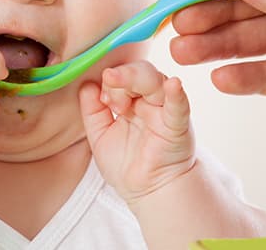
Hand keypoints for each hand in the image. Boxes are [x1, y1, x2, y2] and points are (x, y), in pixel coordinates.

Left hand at [78, 61, 193, 205]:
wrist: (146, 192)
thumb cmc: (125, 164)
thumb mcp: (99, 135)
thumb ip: (92, 110)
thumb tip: (86, 84)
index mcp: (131, 101)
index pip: (122, 77)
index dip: (110, 81)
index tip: (102, 98)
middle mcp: (149, 101)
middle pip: (140, 72)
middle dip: (121, 76)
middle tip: (108, 87)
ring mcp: (164, 111)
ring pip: (156, 81)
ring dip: (135, 79)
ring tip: (119, 92)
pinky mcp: (177, 126)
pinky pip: (179, 106)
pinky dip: (177, 94)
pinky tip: (173, 84)